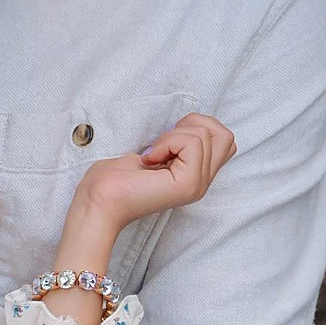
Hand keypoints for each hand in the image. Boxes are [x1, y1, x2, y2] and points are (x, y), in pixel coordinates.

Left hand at [71, 112, 237, 227]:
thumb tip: (196, 124)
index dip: (199, 127)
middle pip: (225, 135)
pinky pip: (192, 143)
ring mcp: (198, 185)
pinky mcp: (188, 183)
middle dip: (192, 126)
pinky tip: (150, 160)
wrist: (99, 200)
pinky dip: (167, 142)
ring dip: (173, 136)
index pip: (226, 140)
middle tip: (163, 144)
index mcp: (196, 176)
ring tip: (153, 155)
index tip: (168, 141)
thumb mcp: (157, 152)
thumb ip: (181, 145)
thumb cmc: (117, 179)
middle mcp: (202, 183)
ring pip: (205, 135)